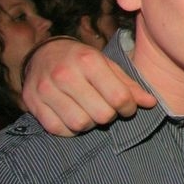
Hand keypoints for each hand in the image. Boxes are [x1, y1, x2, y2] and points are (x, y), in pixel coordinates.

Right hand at [21, 38, 155, 135]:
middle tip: (107, 109)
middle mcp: (66, 74)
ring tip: (90, 112)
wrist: (44, 53)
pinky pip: (57, 129)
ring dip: (90, 124)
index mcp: (89, 61)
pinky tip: (73, 117)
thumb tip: (151, 103)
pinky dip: (69, 129)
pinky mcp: (32, 103)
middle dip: (110, 116)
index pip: (118, 97)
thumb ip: (129, 85)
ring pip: (80, 124)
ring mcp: (46, 89)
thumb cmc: (82, 61)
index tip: (127, 107)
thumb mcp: (108, 65)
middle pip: (101, 115)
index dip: (129, 108)